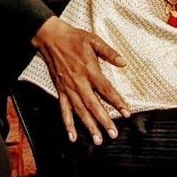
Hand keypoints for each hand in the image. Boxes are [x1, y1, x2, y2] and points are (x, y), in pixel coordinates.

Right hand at [32, 18, 129, 144]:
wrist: (50, 38)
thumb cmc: (73, 38)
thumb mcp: (93, 40)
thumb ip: (109, 52)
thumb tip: (123, 62)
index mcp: (89, 70)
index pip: (106, 90)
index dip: (117, 102)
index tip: (126, 113)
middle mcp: (79, 82)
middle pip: (93, 105)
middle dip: (104, 120)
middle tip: (113, 133)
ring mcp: (68, 88)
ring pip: (80, 111)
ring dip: (89, 126)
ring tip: (98, 139)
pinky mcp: (60, 91)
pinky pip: (64, 110)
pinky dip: (68, 124)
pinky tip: (72, 136)